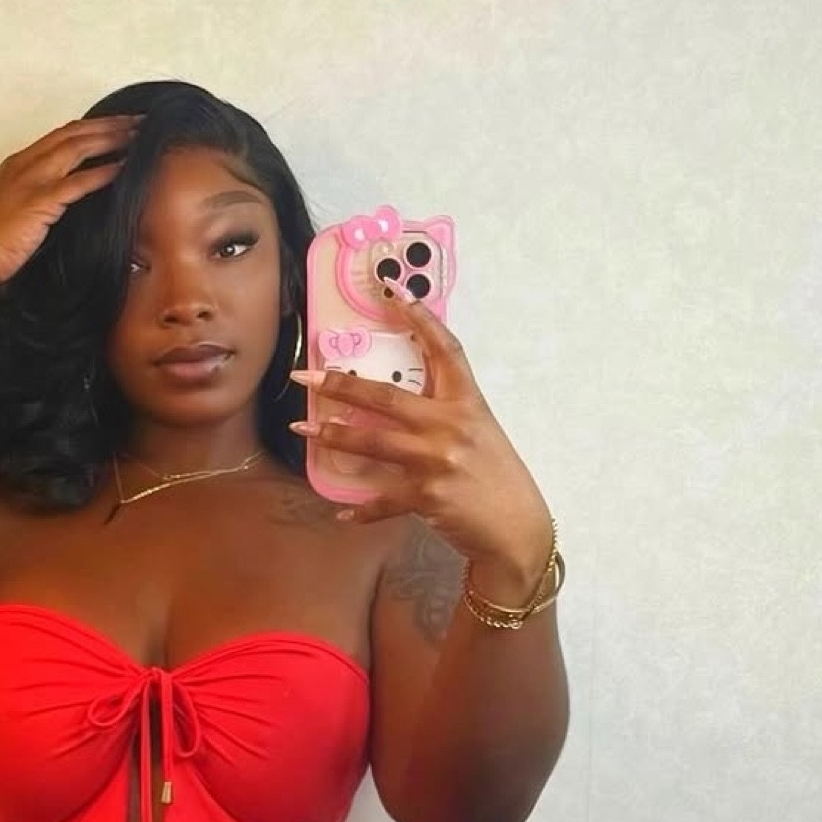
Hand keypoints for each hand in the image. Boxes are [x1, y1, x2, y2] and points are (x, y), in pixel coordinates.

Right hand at [0, 114, 141, 287]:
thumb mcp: (16, 209)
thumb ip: (39, 197)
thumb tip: (69, 200)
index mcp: (18, 164)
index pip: (61, 135)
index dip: (92, 127)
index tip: (118, 125)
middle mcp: (24, 164)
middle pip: (73, 133)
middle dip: (108, 125)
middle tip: (139, 122)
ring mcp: (31, 180)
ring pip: (77, 148)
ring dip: (111, 139)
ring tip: (139, 136)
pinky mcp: (39, 202)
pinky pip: (77, 182)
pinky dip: (102, 173)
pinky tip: (123, 168)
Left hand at [289, 287, 553, 574]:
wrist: (518, 528)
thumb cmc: (497, 478)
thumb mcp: (479, 432)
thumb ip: (446, 413)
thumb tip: (402, 400)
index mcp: (468, 403)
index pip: (445, 350)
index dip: (421, 318)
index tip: (394, 292)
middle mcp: (451, 425)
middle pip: (386, 396)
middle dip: (340, 385)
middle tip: (305, 376)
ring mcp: (437, 460)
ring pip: (372, 441)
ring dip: (332, 437)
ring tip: (302, 430)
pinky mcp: (427, 496)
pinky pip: (382, 500)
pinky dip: (359, 509)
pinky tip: (341, 512)